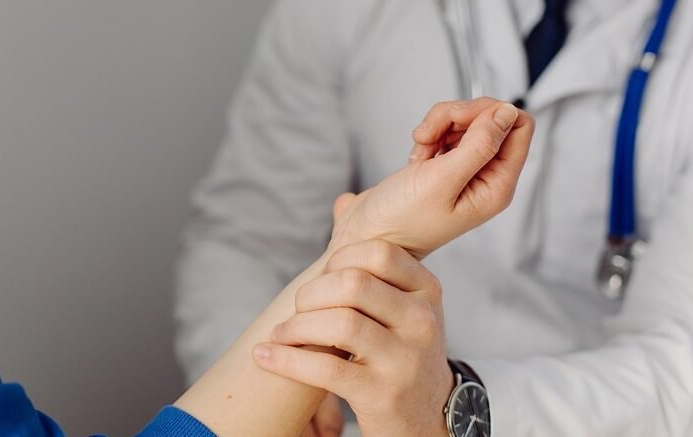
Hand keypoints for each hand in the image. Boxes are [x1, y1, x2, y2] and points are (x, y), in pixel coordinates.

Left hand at [253, 239, 451, 436]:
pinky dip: (286, 360)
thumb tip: (343, 201)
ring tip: (281, 334)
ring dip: (295, 327)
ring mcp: (406, 359)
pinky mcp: (383, 394)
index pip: (377, 253)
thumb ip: (375, 257)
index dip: (336, 260)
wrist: (426, 417)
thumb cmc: (401, 350)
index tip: (321, 279)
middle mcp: (422, 321)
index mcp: (426, 291)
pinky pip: (325, 369)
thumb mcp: (404, 303)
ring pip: (339, 323)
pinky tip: (266, 357)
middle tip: (298, 309)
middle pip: (352, 284)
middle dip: (311, 294)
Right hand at [329, 97, 534, 258]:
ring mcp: (465, 171)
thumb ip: (479, 145)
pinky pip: (446, 132)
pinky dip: (429, 136)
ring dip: (439, 126)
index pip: (519, 127)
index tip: (458, 120)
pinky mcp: (444, 166)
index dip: (489, 113)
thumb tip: (508, 113)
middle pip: (490, 119)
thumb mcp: (441, 181)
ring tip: (420, 149)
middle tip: (429, 134)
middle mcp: (486, 178)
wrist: (368, 235)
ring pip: (466, 122)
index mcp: (496, 187)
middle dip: (457, 117)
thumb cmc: (400, 222)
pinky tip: (416, 157)